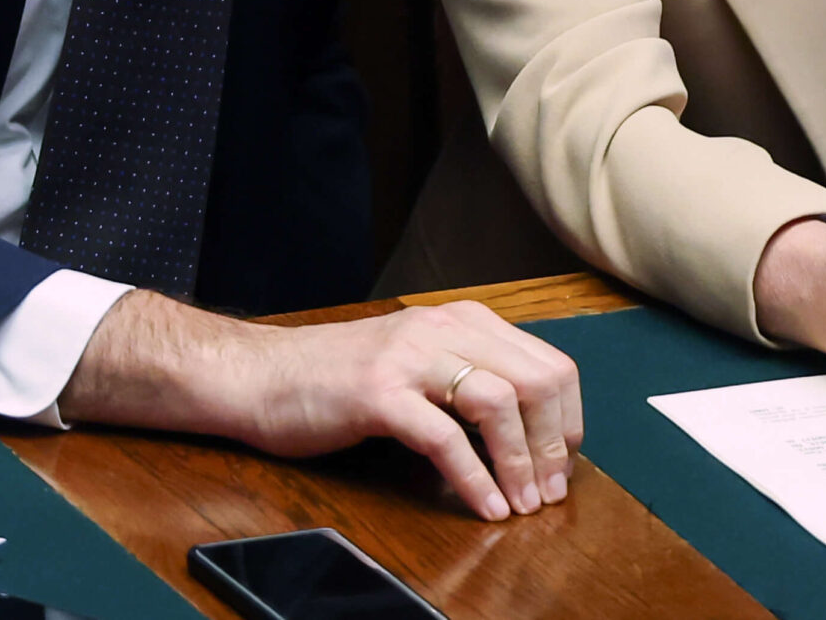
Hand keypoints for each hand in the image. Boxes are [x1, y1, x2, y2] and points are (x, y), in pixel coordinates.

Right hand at [58, 291, 581, 520]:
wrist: (258, 376)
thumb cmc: (336, 379)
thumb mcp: (417, 364)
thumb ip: (468, 379)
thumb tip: (532, 431)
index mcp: (461, 320)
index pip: (548, 362)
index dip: (567, 419)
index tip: (563, 461)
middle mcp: (442, 329)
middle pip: (536, 381)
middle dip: (553, 445)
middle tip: (551, 492)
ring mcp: (408, 358)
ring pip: (499, 404)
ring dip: (521, 463)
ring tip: (523, 504)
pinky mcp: (378, 394)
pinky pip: (444, 437)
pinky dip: (474, 478)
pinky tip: (483, 506)